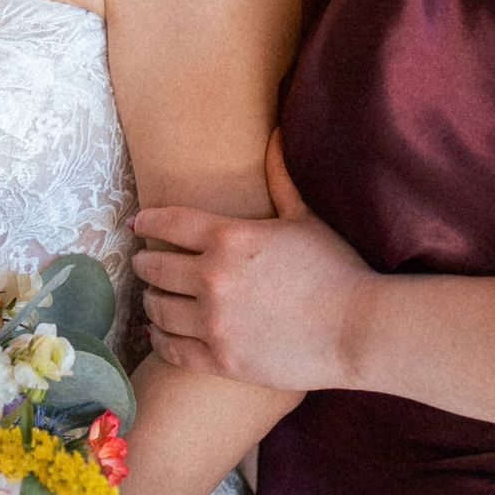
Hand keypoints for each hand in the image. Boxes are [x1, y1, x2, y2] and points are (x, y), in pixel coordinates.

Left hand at [133, 132, 375, 391]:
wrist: (357, 330)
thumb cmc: (336, 269)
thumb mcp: (305, 218)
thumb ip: (280, 178)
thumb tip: (276, 134)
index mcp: (229, 238)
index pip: (168, 222)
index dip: (147, 221)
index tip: (137, 223)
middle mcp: (213, 278)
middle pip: (154, 266)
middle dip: (145, 261)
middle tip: (144, 262)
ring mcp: (214, 322)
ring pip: (157, 308)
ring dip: (150, 300)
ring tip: (152, 297)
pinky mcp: (221, 360)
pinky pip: (171, 348)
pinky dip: (159, 338)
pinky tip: (158, 332)